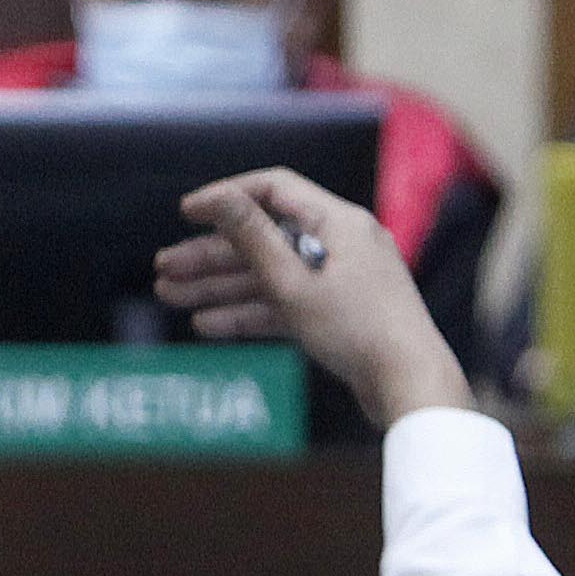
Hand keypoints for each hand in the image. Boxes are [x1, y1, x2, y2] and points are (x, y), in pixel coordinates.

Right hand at [155, 169, 470, 427]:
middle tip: (164, 269)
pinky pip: (286, 305)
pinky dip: (250, 313)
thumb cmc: (359, 329)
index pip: (273, 190)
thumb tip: (221, 197)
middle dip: (211, 256)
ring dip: (220, 287)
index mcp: (338, 222)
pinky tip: (208, 325)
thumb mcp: (293, 282)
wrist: (410, 385)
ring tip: (172, 298)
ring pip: (269, 276)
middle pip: (264, 239)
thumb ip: (252, 237)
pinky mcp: (338, 315)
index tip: (187, 213)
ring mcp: (340, 281)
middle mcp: (340, 244)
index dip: (226, 198)